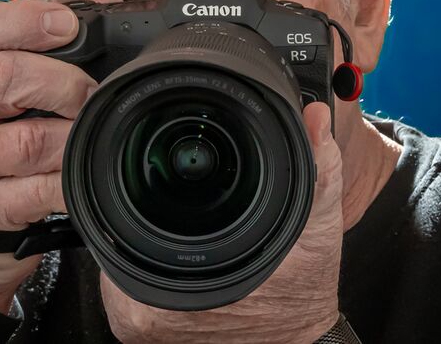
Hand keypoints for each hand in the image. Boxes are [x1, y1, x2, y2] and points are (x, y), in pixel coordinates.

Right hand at [0, 0, 95, 313]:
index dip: (27, 21)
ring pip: (27, 143)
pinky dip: (67, 182)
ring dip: (72, 136)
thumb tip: (107, 0)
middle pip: (5, 78)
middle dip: (63, 83)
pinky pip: (34, 193)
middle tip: (90, 92)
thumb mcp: (9, 63)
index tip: (67, 26)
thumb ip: (55, 31)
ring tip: (90, 131)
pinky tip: (81, 169)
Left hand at [100, 101, 341, 343]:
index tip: (157, 172)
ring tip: (173, 221)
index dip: (141, 189)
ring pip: (123, 260)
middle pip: (122, 237)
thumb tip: (313, 117)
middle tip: (173, 196)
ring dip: (144, 235)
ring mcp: (146, 330)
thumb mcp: (318, 227)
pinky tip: (176, 248)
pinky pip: (133, 284)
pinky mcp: (149, 334)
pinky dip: (151, 260)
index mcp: (179, 287)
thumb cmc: (304, 296)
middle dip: (144, 210)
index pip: (129, 221)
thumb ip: (318, 169)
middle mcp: (151, 316)